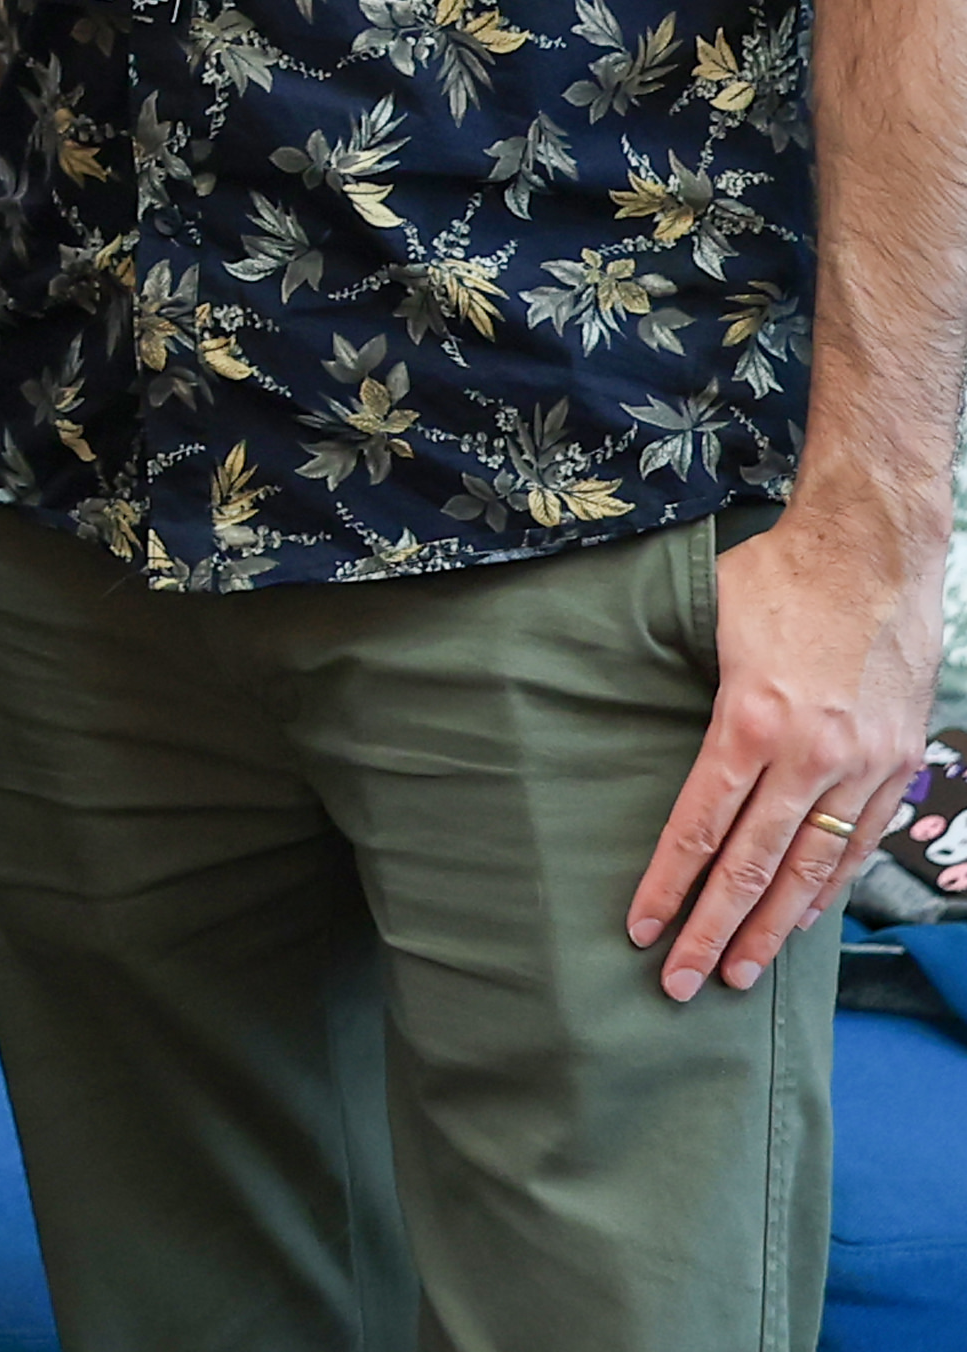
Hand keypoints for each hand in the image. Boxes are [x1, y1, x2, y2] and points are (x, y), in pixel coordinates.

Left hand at [633, 483, 946, 998]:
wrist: (875, 551)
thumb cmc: (778, 578)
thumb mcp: (707, 621)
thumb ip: (684, 684)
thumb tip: (637, 716)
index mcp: (751, 720)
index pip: (699, 827)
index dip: (669, 886)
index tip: (641, 930)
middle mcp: (810, 755)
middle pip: (753, 866)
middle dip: (715, 931)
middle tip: (681, 984)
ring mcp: (862, 764)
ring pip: (813, 868)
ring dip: (773, 927)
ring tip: (741, 972)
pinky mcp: (897, 762)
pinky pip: (859, 843)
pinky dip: (829, 889)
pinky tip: (802, 919)